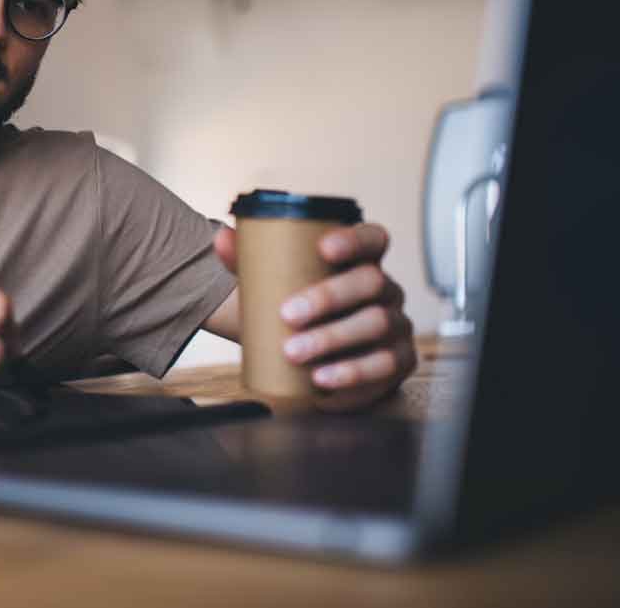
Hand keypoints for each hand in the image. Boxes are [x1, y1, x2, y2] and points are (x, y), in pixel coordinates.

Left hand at [214, 223, 416, 411]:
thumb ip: (246, 257)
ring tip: (294, 353)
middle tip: (288, 316)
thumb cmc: (296, 307)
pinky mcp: (398, 361)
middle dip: (329, 298)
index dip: (354, 240)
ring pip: (378, 325)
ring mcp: (396, 325)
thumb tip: (222, 240)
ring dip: (334, 340)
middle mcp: (386, 289)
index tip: (323, 248)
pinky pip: (386, 368)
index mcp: (361, 260)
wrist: (309, 352)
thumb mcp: (271, 280)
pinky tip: (322, 381)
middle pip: (372, 282)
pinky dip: (352, 376)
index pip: (372, 238)